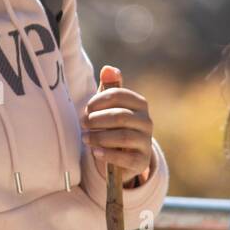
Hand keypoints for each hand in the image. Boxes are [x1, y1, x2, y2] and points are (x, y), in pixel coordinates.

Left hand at [81, 65, 154, 186]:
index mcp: (140, 104)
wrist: (125, 156)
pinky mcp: (142, 160)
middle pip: (120, 116)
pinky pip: (125, 157)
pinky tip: (95, 152)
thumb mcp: (110, 106)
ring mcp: (146, 141)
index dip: (99, 100)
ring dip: (99, 137)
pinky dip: (107, 154)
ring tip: (86, 138)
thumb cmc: (114, 125)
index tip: (86, 108)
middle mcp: (147, 121)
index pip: (119, 95)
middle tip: (83, 124)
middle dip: (97, 120)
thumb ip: (109, 87)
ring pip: (122, 137)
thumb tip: (108, 69)